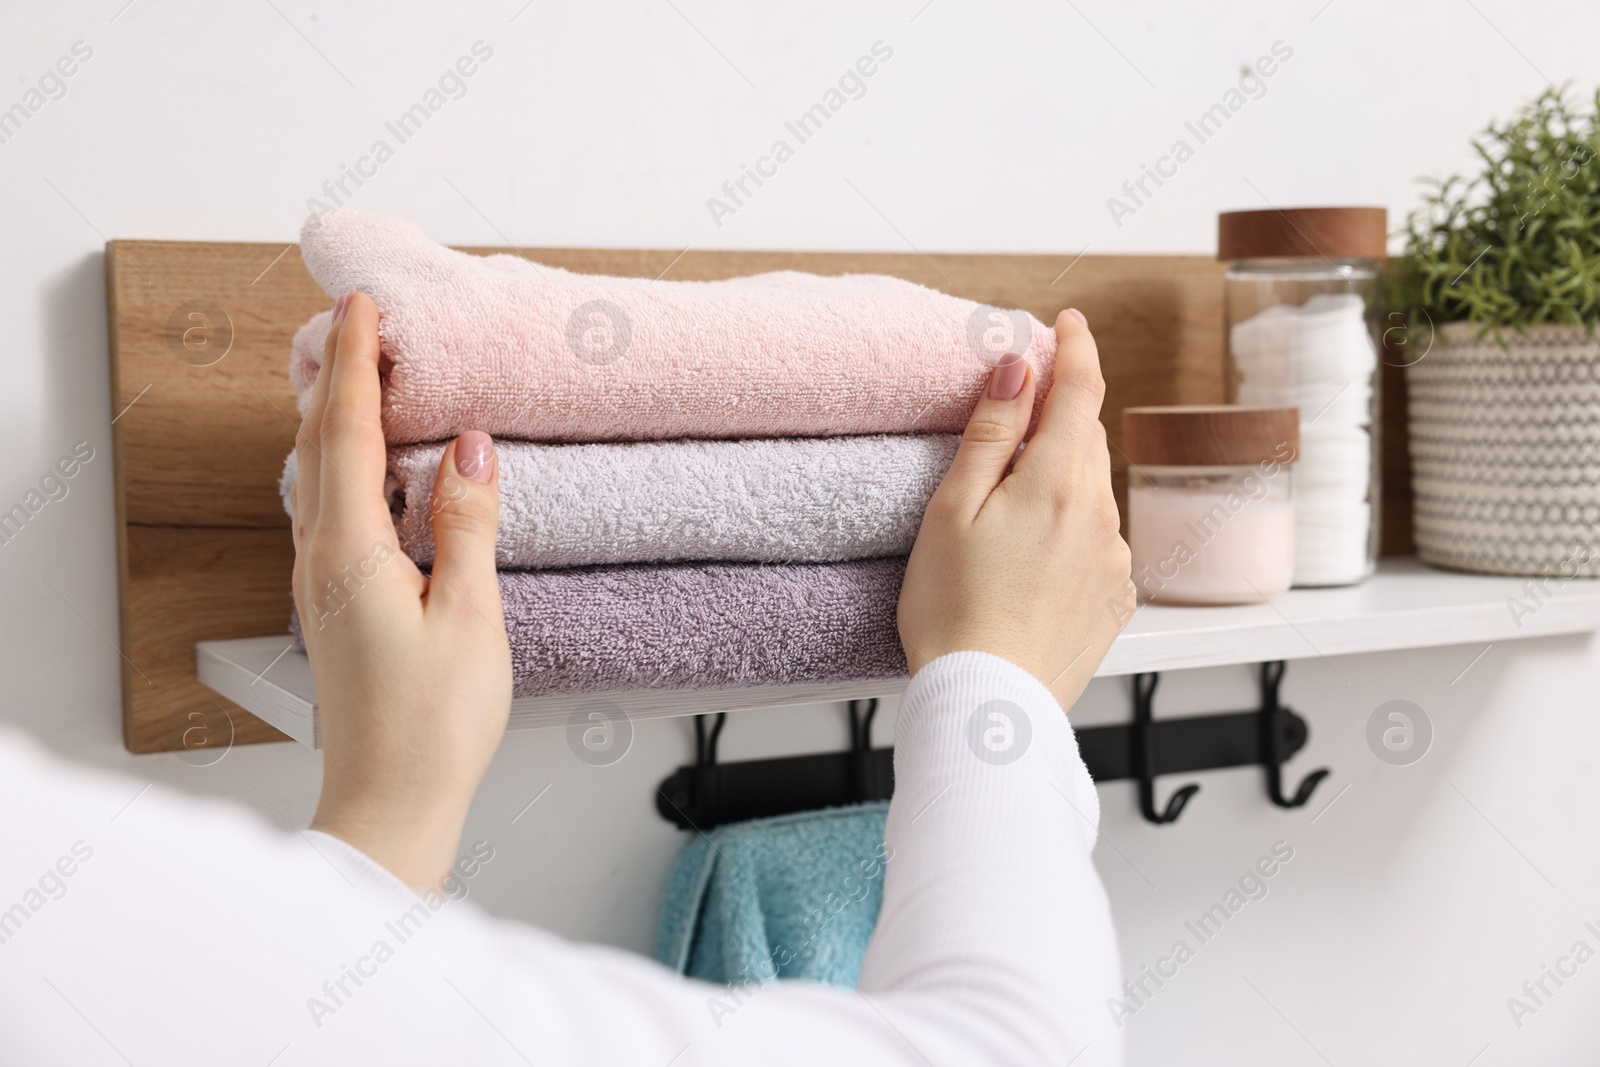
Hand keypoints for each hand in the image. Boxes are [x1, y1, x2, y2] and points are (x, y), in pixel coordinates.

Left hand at [291, 292, 511, 891]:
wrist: (391, 804)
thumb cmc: (433, 726)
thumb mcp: (472, 616)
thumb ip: (468, 525)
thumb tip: (471, 449)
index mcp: (352, 553)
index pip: (349, 433)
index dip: (356, 364)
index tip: (362, 308)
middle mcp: (320, 561)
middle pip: (318, 445)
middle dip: (335, 375)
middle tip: (355, 322)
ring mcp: (318, 585)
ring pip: (314, 477)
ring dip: (330, 417)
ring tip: (352, 374)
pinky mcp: (331, 606)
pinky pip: (324, 510)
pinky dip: (337, 464)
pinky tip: (361, 468)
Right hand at [898, 309, 1133, 708]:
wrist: (991, 704)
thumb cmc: (953, 611)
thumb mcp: (952, 510)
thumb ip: (990, 433)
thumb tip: (1019, 370)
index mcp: (1056, 483)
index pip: (1081, 390)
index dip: (1075, 346)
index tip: (1068, 321)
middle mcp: (1099, 514)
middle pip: (1088, 436)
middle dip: (1063, 409)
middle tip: (1024, 403)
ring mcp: (1113, 558)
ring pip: (1093, 488)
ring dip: (1063, 472)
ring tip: (1011, 501)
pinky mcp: (1114, 597)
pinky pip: (1098, 538)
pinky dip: (1072, 525)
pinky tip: (1031, 554)